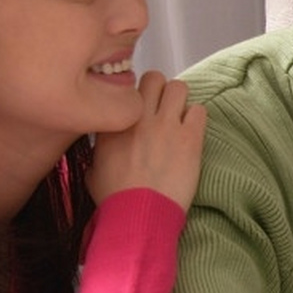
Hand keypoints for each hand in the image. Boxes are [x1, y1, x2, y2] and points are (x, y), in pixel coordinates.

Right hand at [88, 71, 206, 209]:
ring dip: (181, 100)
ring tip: (180, 118)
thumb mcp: (93, 172)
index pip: (126, 90)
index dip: (136, 97)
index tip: (141, 109)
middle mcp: (137, 118)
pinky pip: (199, 110)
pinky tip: (192, 132)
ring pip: (179, 87)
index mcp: (111, 124)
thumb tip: (103, 149)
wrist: (140, 215)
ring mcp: (165, 126)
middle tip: (163, 108)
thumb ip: (99, 151)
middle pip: (153, 78)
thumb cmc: (116, 199)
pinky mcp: (189, 138)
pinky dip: (197, 118)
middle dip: (160, 89)